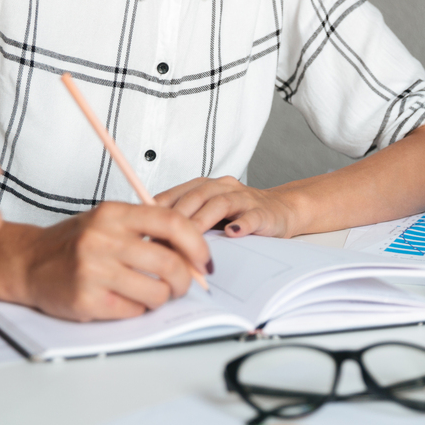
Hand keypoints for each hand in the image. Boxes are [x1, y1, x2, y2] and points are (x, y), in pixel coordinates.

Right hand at [0, 202, 212, 321]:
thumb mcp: (108, 221)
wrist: (28, 262)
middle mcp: (104, 239)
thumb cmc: (74, 243)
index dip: (197, 244)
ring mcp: (93, 270)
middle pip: (170, 262)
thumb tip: (191, 252)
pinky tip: (126, 299)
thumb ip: (146, 230)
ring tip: (152, 292)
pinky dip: (138, 308)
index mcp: (114, 214)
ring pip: (155, 291)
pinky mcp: (86, 299)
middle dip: (185, 280)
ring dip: (162, 297)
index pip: (172, 223)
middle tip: (182, 284)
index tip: (204, 260)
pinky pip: (133, 310)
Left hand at [156, 176, 301, 238]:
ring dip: (203, 221)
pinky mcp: (263, 212)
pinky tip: (233, 233)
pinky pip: (252, 216)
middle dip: (178, 217)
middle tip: (163, 238)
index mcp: (206, 186)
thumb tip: (151, 239)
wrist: (280, 209)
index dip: (160, 210)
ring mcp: (245, 198)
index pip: (178, 193)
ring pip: (221, 204)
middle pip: (196, 197)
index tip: (144, 227)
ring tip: (191, 238)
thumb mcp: (208, 214)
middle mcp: (224, 187)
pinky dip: (242, 224)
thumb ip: (185, 220)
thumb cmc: (238, 215)